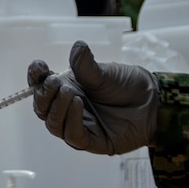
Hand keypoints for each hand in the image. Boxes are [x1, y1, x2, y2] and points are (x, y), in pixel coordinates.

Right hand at [28, 40, 158, 154]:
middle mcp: (67, 108)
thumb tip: (77, 46)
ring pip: (52, 123)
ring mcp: (78, 125)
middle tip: (55, 81)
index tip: (40, 67)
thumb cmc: (127, 86)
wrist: (154, 102)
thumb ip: (86, 64)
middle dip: (43, 94)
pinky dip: (70, 119)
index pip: (40, 85)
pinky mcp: (92, 141)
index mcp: (65, 88)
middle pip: (41, 107)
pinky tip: (77, 104)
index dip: (34, 77)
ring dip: (56, 107)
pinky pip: (72, 135)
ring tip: (70, 92)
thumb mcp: (104, 72)